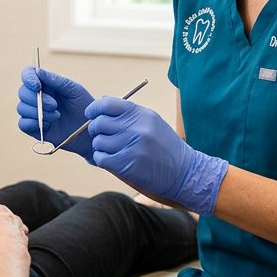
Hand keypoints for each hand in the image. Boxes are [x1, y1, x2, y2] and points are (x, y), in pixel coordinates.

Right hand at [17, 67, 95, 159]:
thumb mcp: (73, 89)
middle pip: (22, 92)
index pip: (28, 75)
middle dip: (37, 99)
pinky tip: (47, 125)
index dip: (28, 78)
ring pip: (21, 108)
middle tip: (54, 105)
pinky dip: (32, 123)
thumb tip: (37, 71)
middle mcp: (37, 97)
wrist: (90, 130)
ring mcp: (34, 112)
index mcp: (46, 84)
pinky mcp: (34, 128)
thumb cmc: (83, 107)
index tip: (37, 86)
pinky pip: (22, 124)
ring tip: (56, 116)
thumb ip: (55, 80)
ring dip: (39, 112)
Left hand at [86, 96, 228, 215]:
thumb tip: (101, 103)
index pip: (107, 103)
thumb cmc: (165, 147)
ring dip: (101, 147)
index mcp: (141, 114)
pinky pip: (100, 158)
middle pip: (99, 123)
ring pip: (98, 142)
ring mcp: (131, 147)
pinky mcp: (126, 165)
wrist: (184, 173)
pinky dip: (102, 159)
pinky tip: (113, 160)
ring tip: (112, 150)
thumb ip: (128, 113)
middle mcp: (136, 128)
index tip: (92, 114)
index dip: (95, 109)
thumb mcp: (152, 122)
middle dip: (96, 130)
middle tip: (102, 136)